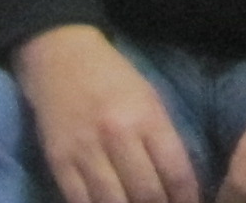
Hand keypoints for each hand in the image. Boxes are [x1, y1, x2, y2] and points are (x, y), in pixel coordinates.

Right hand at [15, 24, 202, 202]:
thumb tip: (178, 184)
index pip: (176, 172)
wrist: (60, 58)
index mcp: (146, 116)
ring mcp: (85, 150)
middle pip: (147, 193)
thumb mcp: (150, 98)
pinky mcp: (59, 161)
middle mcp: (117, 135)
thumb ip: (164, 138)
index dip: (186, 199)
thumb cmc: (113, 77)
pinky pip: (81, 202)